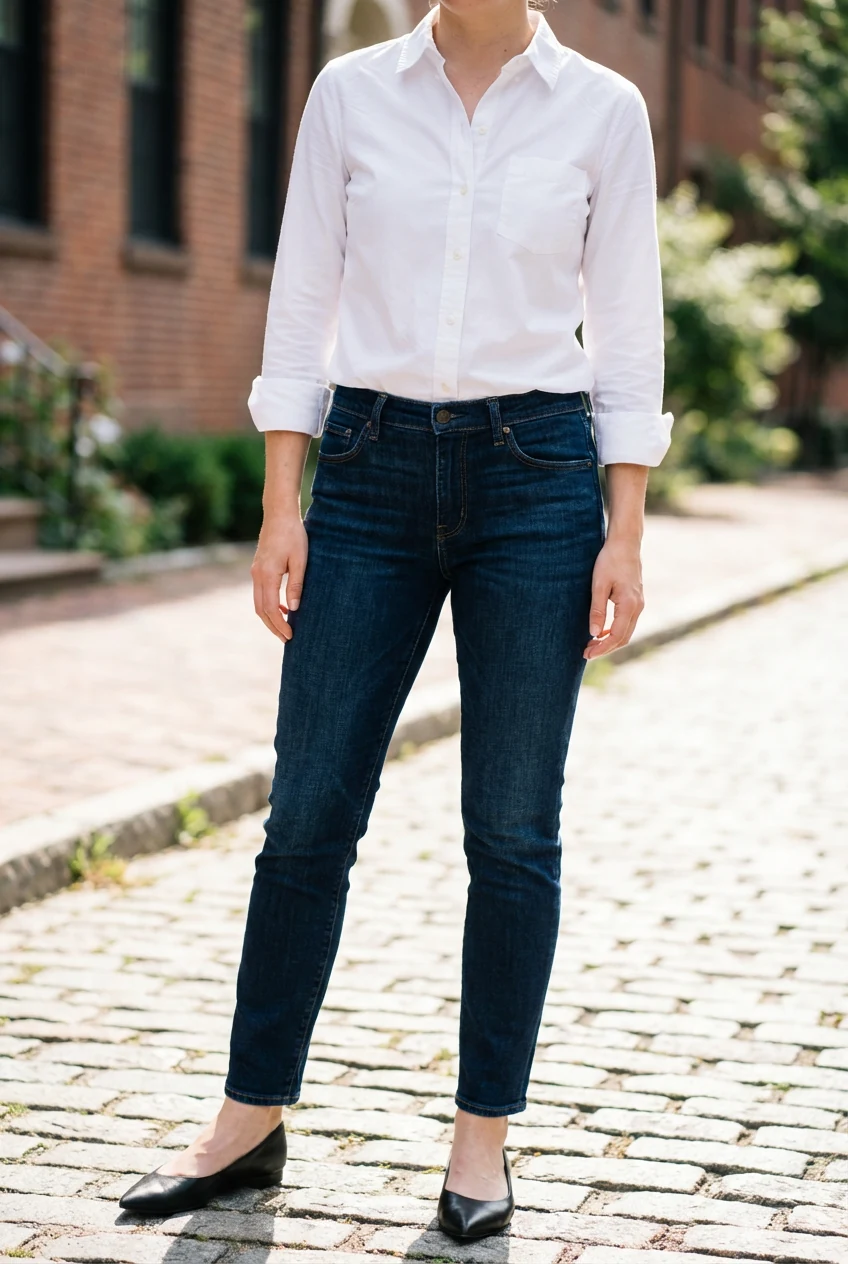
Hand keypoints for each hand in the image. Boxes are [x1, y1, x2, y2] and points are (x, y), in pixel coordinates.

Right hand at [251, 513, 307, 642]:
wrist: (279, 514)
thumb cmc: (293, 534)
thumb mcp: (300, 560)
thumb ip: (296, 584)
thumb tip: (294, 608)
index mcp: (267, 575)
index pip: (271, 609)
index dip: (280, 625)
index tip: (290, 636)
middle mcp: (257, 575)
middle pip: (261, 610)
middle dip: (273, 626)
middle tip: (287, 639)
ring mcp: (255, 572)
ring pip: (259, 603)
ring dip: (270, 617)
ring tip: (284, 628)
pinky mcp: (258, 568)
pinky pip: (260, 593)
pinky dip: (269, 605)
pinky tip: (284, 608)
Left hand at [583, 536, 644, 659]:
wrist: (625, 543)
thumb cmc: (610, 561)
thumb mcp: (599, 585)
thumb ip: (597, 610)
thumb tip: (594, 633)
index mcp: (629, 605)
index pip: (616, 636)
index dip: (602, 648)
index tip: (587, 654)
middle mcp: (638, 607)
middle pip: (624, 638)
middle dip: (606, 648)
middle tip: (586, 653)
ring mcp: (639, 604)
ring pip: (626, 631)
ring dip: (610, 641)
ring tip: (592, 644)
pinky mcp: (636, 600)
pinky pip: (627, 622)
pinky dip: (615, 631)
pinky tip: (602, 631)